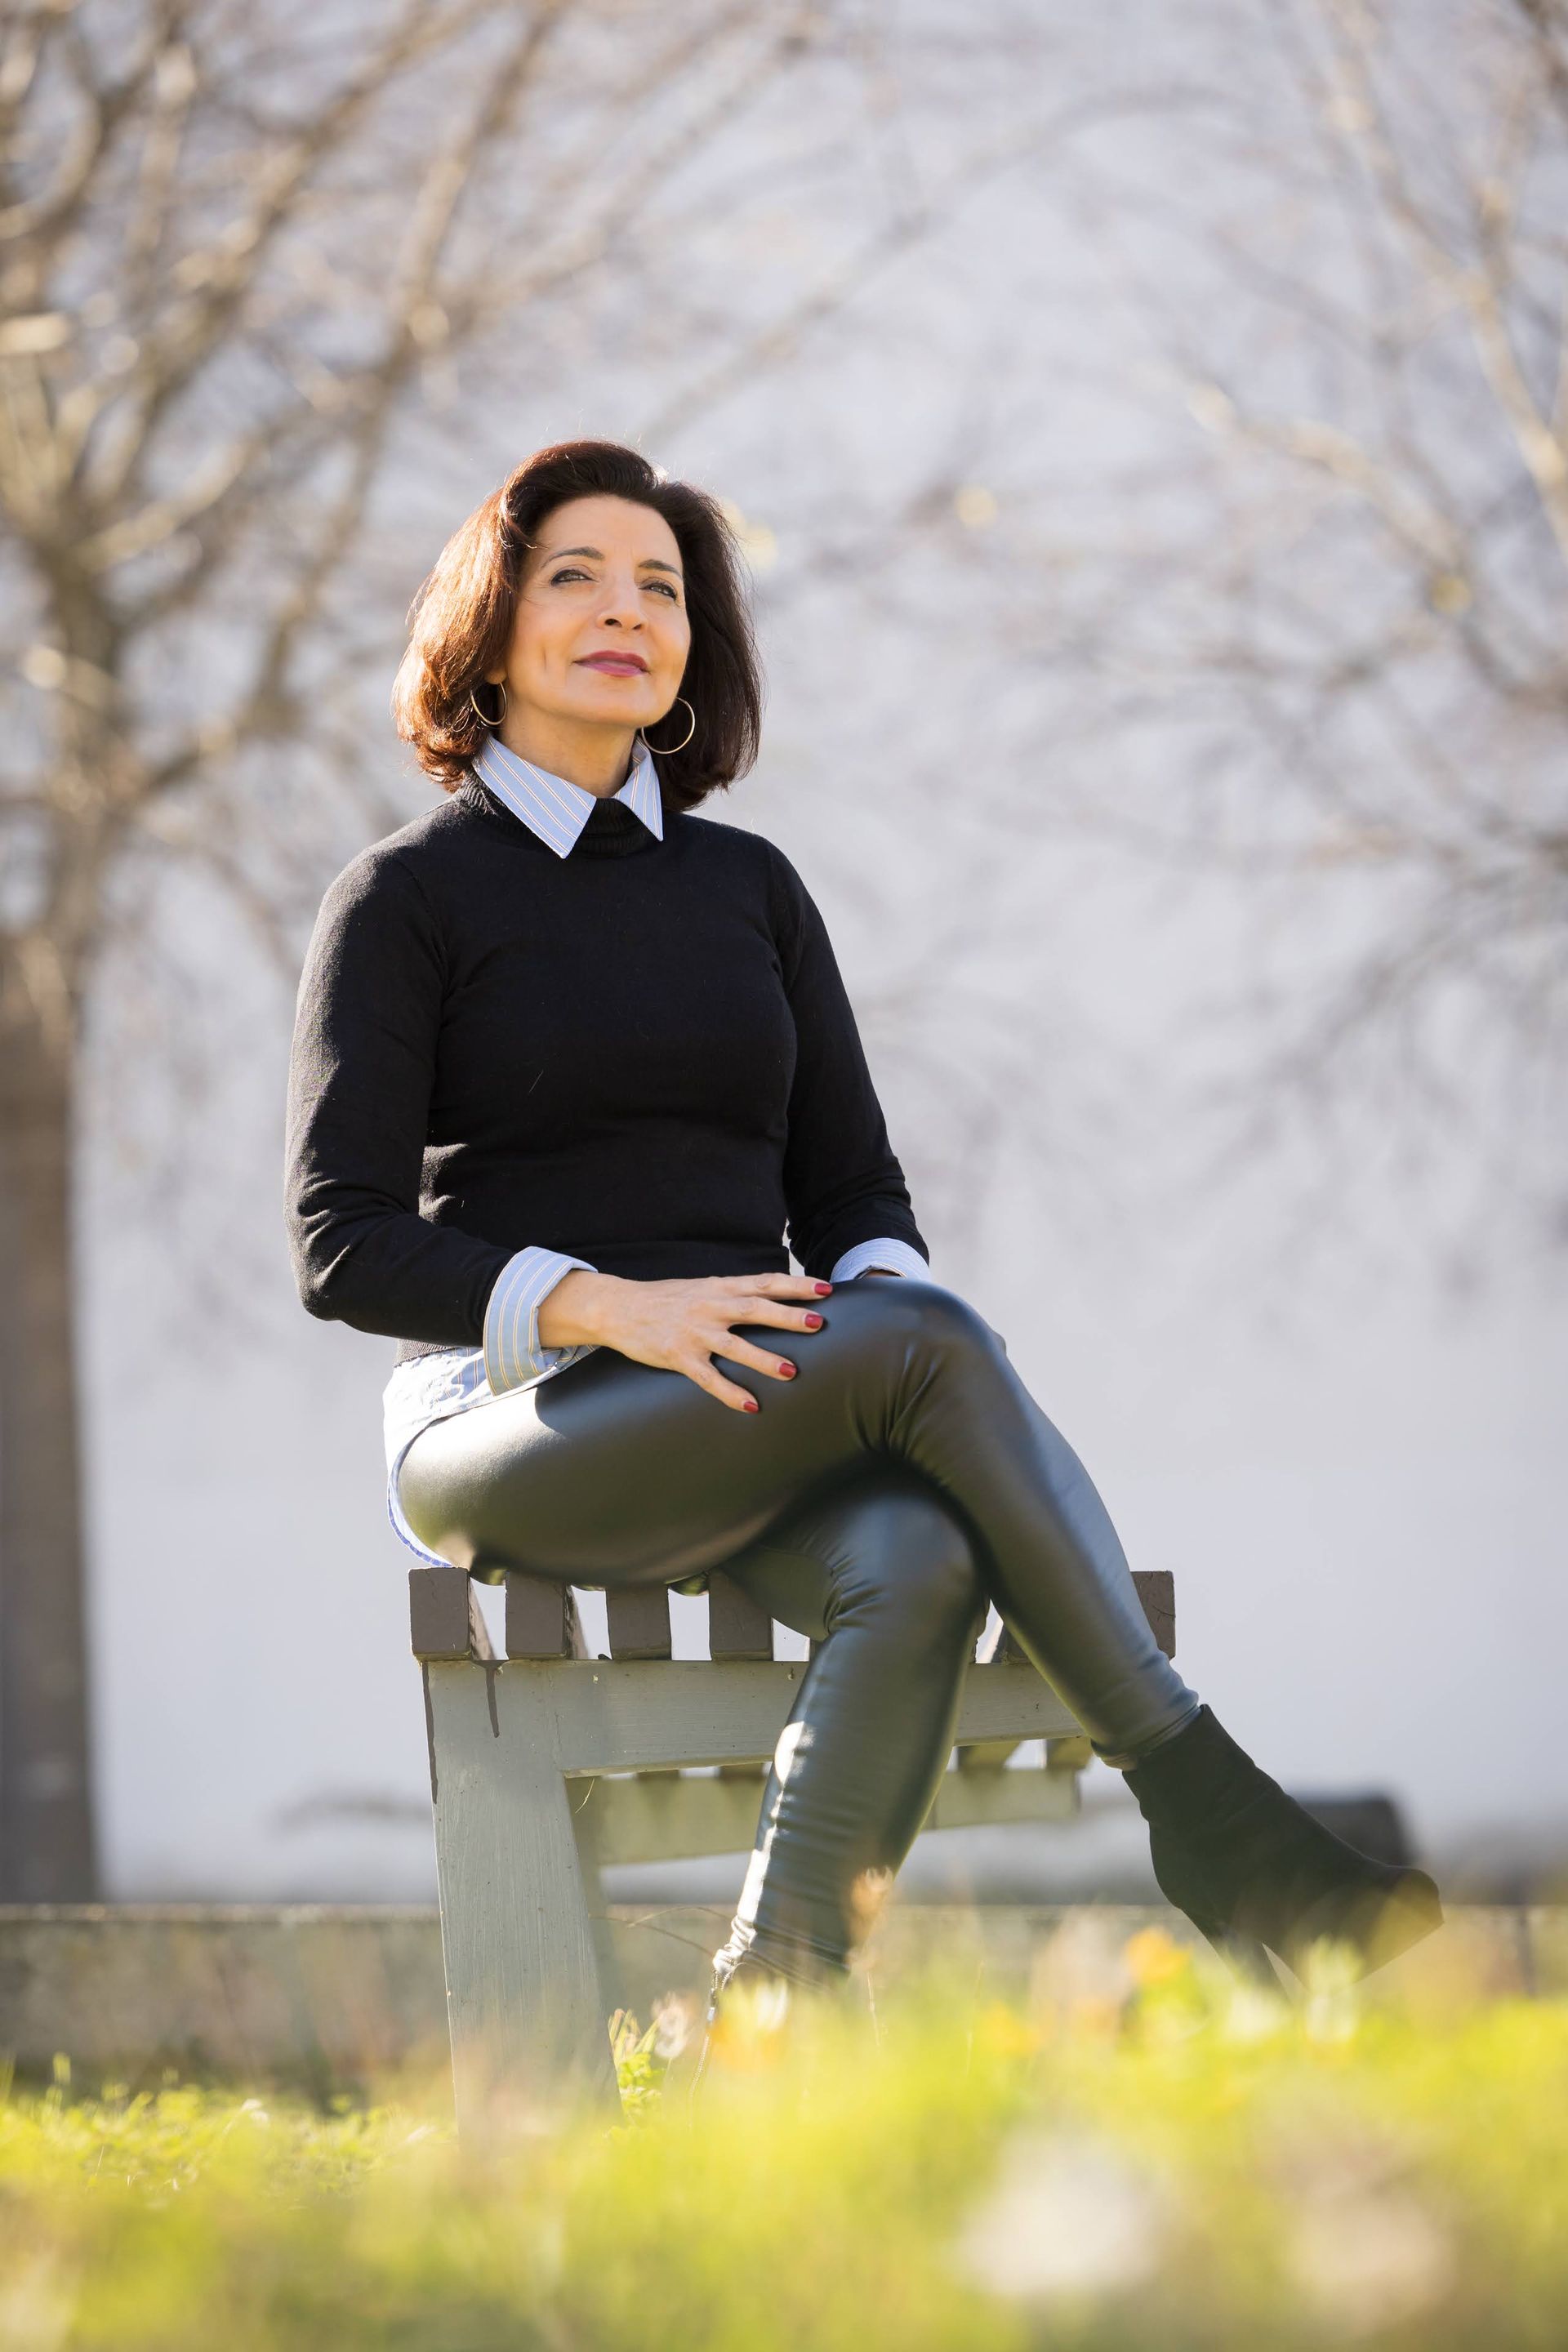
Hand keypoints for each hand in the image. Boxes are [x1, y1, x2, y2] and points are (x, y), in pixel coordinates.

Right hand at [536, 1269, 834, 1413]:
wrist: (618, 1307)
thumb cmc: (666, 1299)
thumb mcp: (703, 1288)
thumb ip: (734, 1294)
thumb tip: (771, 1298)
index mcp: (720, 1287)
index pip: (764, 1282)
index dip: (796, 1285)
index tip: (825, 1290)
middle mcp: (710, 1306)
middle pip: (755, 1309)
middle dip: (788, 1315)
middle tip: (818, 1322)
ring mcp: (694, 1332)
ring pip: (735, 1345)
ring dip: (764, 1359)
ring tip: (791, 1372)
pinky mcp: (679, 1356)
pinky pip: (708, 1378)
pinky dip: (730, 1392)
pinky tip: (751, 1406)